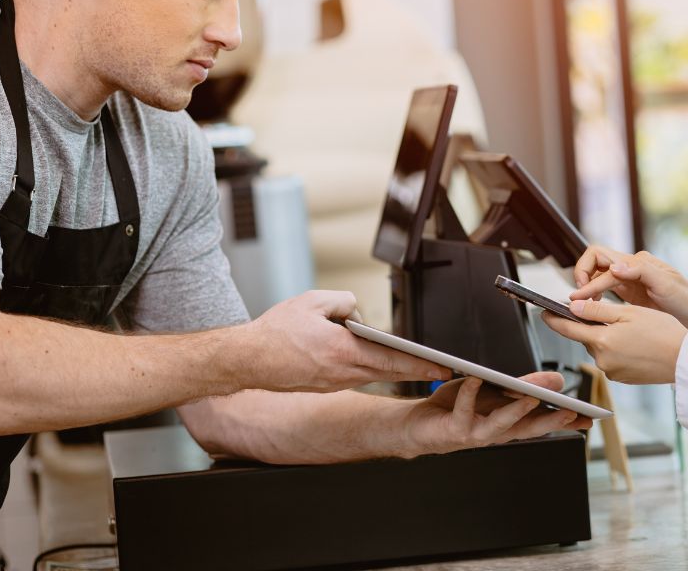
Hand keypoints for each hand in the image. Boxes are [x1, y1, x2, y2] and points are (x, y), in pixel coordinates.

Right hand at [240, 290, 450, 391]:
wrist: (247, 360)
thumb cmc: (275, 332)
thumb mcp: (313, 302)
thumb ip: (344, 302)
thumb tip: (357, 314)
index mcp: (343, 351)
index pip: (391, 359)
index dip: (420, 364)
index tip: (440, 366)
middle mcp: (342, 373)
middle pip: (388, 372)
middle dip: (417, 371)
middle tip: (440, 370)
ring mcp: (334, 383)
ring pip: (373, 375)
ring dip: (394, 371)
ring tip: (416, 365)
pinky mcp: (325, 385)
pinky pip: (356, 377)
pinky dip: (372, 371)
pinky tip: (378, 363)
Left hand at [400, 371, 592, 457]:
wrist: (418, 425)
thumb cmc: (458, 407)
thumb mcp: (495, 392)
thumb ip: (524, 387)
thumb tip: (556, 381)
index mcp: (509, 423)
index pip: (543, 423)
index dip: (566, 422)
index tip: (590, 417)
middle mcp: (496, 433)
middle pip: (528, 429)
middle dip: (550, 421)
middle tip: (571, 412)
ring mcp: (476, 434)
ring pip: (500, 425)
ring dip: (516, 412)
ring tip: (532, 396)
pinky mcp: (454, 430)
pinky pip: (463, 411)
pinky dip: (469, 394)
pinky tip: (476, 378)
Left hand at [542, 301, 687, 384]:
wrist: (685, 360)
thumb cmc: (662, 332)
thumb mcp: (629, 313)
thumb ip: (597, 310)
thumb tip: (572, 307)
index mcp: (602, 340)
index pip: (568, 329)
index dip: (553, 319)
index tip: (543, 312)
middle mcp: (603, 360)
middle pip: (585, 338)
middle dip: (591, 325)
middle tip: (612, 314)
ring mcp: (612, 371)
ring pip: (599, 348)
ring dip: (606, 337)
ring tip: (631, 330)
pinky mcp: (621, 378)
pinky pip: (610, 359)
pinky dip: (616, 350)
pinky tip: (634, 344)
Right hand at [572, 246, 687, 331]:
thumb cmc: (685, 299)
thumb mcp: (666, 284)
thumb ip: (641, 271)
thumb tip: (614, 267)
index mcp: (636, 263)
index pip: (601, 261)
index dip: (588, 279)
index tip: (580, 296)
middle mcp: (629, 268)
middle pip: (594, 260)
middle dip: (581, 275)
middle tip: (577, 298)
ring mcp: (628, 281)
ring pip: (597, 275)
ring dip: (586, 287)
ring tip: (581, 305)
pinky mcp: (628, 294)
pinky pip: (604, 289)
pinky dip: (594, 296)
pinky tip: (594, 308)